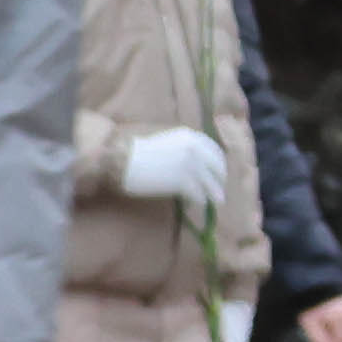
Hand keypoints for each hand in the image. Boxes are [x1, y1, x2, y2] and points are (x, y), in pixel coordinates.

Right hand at [114, 129, 228, 213]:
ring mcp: (191, 166)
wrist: (122, 159)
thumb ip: (184, 146)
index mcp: (191, 137)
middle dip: (219, 180)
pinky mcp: (183, 182)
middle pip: (217, 168)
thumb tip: (195, 161)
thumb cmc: (137, 150)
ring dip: (213, 194)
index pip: (215, 151)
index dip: (218, 164)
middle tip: (219, 189)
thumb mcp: (167, 140)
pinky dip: (198, 201)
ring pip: (210, 184)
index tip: (218, 173)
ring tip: (215, 202)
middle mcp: (196, 150)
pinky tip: (195, 204)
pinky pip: (197, 195)